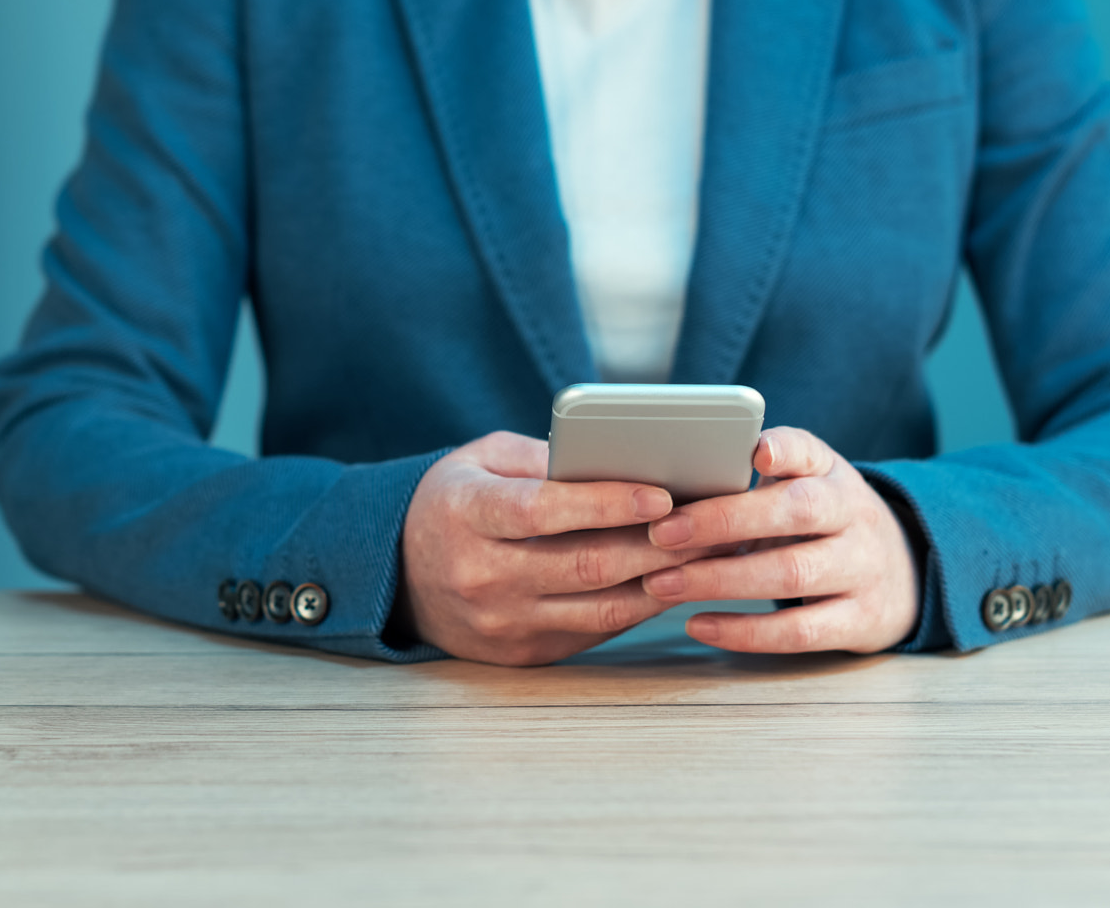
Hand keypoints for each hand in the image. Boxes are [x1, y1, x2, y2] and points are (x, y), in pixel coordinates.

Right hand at [400, 431, 702, 665]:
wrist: (397, 575)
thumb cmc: (452, 504)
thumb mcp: (480, 460)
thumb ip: (542, 458)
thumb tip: (621, 462)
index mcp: (467, 515)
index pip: (544, 511)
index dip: (607, 504)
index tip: (663, 495)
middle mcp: (482, 575)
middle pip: (586, 564)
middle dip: (660, 546)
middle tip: (712, 525)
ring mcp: (502, 622)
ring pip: (601, 608)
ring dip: (663, 582)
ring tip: (708, 555)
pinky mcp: (522, 653)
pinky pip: (594, 632)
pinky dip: (639, 607)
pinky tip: (672, 582)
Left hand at [641, 427, 920, 652]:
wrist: (906, 574)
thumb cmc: (828, 520)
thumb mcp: (811, 482)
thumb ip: (763, 470)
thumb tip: (684, 466)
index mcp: (833, 476)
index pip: (811, 452)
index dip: (784, 450)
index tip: (753, 451)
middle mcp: (854, 517)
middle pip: (794, 513)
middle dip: (723, 521)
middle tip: (662, 532)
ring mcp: (862, 571)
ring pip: (791, 574)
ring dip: (719, 580)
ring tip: (662, 582)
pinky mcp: (859, 622)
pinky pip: (798, 631)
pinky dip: (744, 631)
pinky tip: (698, 624)